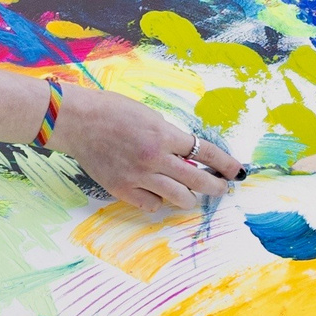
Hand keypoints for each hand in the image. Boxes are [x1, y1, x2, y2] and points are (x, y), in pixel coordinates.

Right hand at [48, 83, 242, 210]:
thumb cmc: (112, 110)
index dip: (225, 164)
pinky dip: (158, 201)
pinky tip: (157, 193)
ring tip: (189, 194)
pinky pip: (151, 205)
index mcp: (164, 135)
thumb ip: (168, 137)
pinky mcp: (122, 189)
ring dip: (189, 197)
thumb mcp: (149, 116)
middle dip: (216, 187)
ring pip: (178, 198)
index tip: (237, 171)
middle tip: (221, 188)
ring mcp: (138, 177)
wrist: (78, 121)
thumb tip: (186, 157)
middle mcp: (155, 159)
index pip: (205, 152)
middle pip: (198, 181)